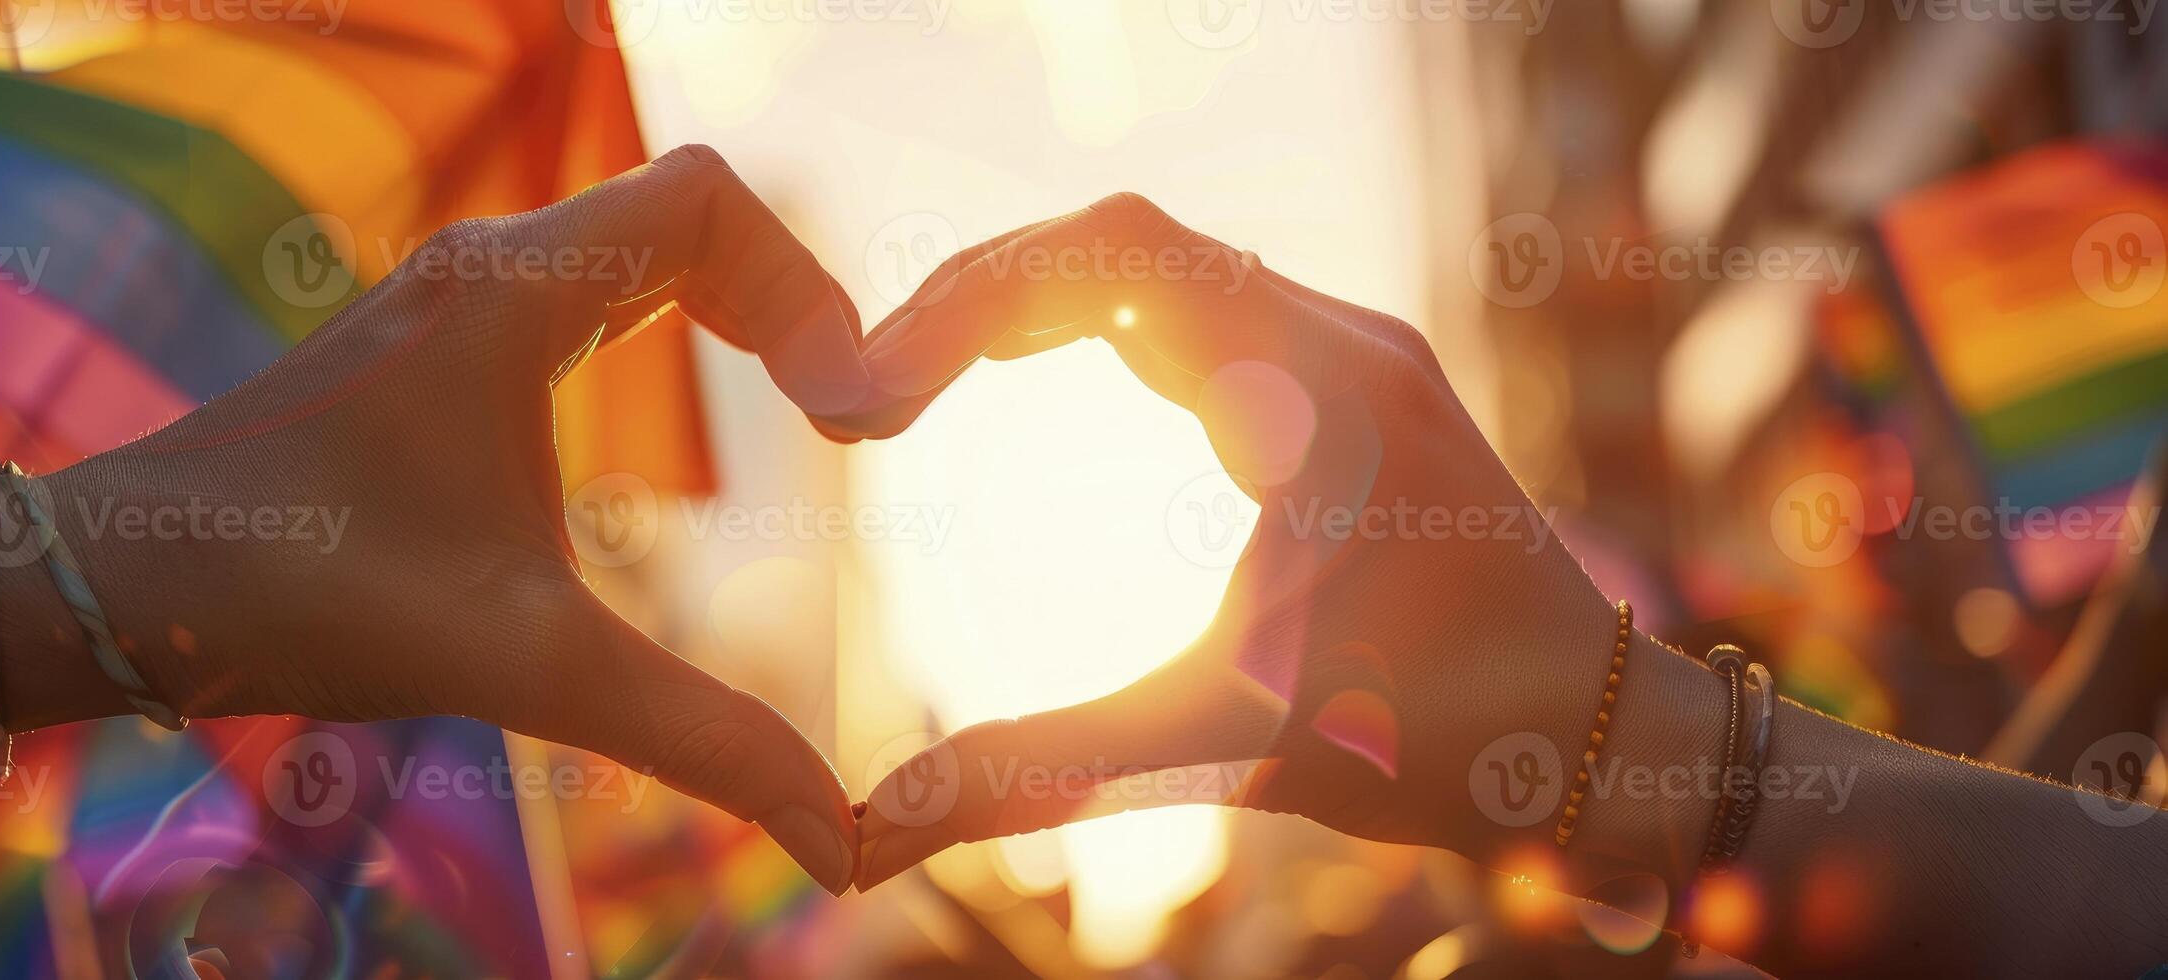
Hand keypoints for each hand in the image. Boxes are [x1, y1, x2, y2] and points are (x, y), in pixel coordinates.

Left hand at [23, 146, 907, 891]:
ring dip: (728, 311)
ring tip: (802, 414)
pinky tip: (669, 443)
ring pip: (634, 249)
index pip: (713, 203)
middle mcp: (484, 270)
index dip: (808, 291)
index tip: (845, 420)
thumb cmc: (304, 598)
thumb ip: (700, 740)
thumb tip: (843, 841)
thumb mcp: (526, 665)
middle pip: (690, 215)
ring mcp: (448, 304)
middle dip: (788, 301)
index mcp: (514, 293)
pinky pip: (584, 295)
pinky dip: (663, 331)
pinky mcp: (424, 354)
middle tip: (844, 418)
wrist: (116, 588)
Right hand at [847, 194, 1657, 888]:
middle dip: (980, 299)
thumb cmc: (1444, 744)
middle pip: (1122, 241)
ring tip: (920, 378)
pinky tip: (1021, 377)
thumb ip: (1041, 773)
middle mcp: (1343, 343)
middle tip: (870, 389)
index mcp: (1322, 398)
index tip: (875, 398)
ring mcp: (1351, 352)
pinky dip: (1095, 322)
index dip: (974, 299)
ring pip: (1161, 263)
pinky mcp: (1348, 382)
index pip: (1115, 260)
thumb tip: (872, 834)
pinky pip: (1200, 303)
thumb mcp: (1225, 751)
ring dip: (1035, 302)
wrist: (1605, 739)